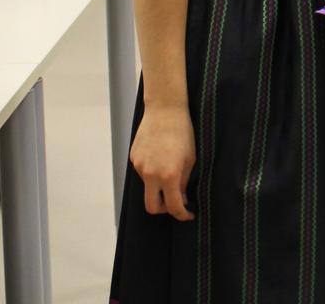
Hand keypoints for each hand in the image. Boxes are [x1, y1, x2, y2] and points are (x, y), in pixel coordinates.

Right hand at [130, 105, 195, 219]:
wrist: (165, 110)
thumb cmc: (183, 132)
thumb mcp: (190, 159)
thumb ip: (184, 182)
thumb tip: (181, 198)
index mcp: (168, 176)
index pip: (173, 206)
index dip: (182, 214)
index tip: (188, 213)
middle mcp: (150, 174)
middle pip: (151, 207)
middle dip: (164, 210)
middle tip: (175, 202)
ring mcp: (139, 166)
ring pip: (147, 187)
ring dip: (158, 186)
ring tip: (169, 168)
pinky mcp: (133, 158)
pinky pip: (142, 173)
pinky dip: (152, 172)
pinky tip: (160, 157)